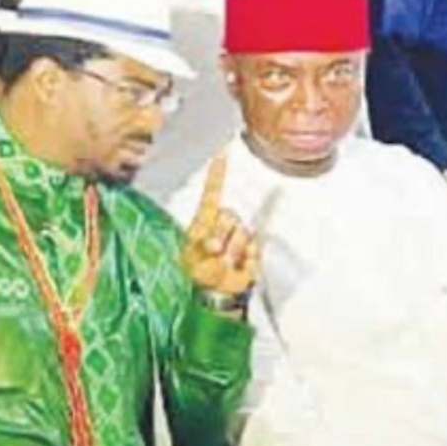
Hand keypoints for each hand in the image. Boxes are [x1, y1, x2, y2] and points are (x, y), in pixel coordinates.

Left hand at [181, 153, 258, 295]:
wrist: (212, 293)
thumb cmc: (196, 272)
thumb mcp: (192, 258)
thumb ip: (203, 248)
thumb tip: (217, 245)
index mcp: (205, 220)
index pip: (213, 192)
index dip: (218, 173)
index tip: (222, 152)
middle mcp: (223, 224)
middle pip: (230, 215)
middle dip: (221, 235)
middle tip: (213, 253)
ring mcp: (239, 237)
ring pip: (242, 234)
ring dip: (231, 252)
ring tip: (222, 262)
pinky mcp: (253, 251)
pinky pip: (254, 251)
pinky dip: (244, 262)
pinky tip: (235, 268)